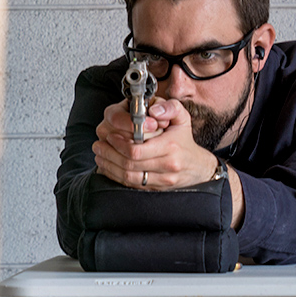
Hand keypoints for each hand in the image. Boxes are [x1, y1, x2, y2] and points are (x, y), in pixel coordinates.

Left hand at [93, 98, 218, 189]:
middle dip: (109, 154)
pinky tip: (107, 167)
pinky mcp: (156, 189)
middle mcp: (167, 166)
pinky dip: (116, 176)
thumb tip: (154, 110)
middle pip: (129, 164)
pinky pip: (131, 185)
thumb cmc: (184, 140)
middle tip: (97, 145)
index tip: (110, 137)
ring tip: (99, 155)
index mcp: (170, 147)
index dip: (119, 144)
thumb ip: (170, 107)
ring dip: (109, 166)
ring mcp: (162, 180)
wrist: (198, 167)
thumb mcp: (182, 118)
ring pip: (128, 177)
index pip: (137, 150)